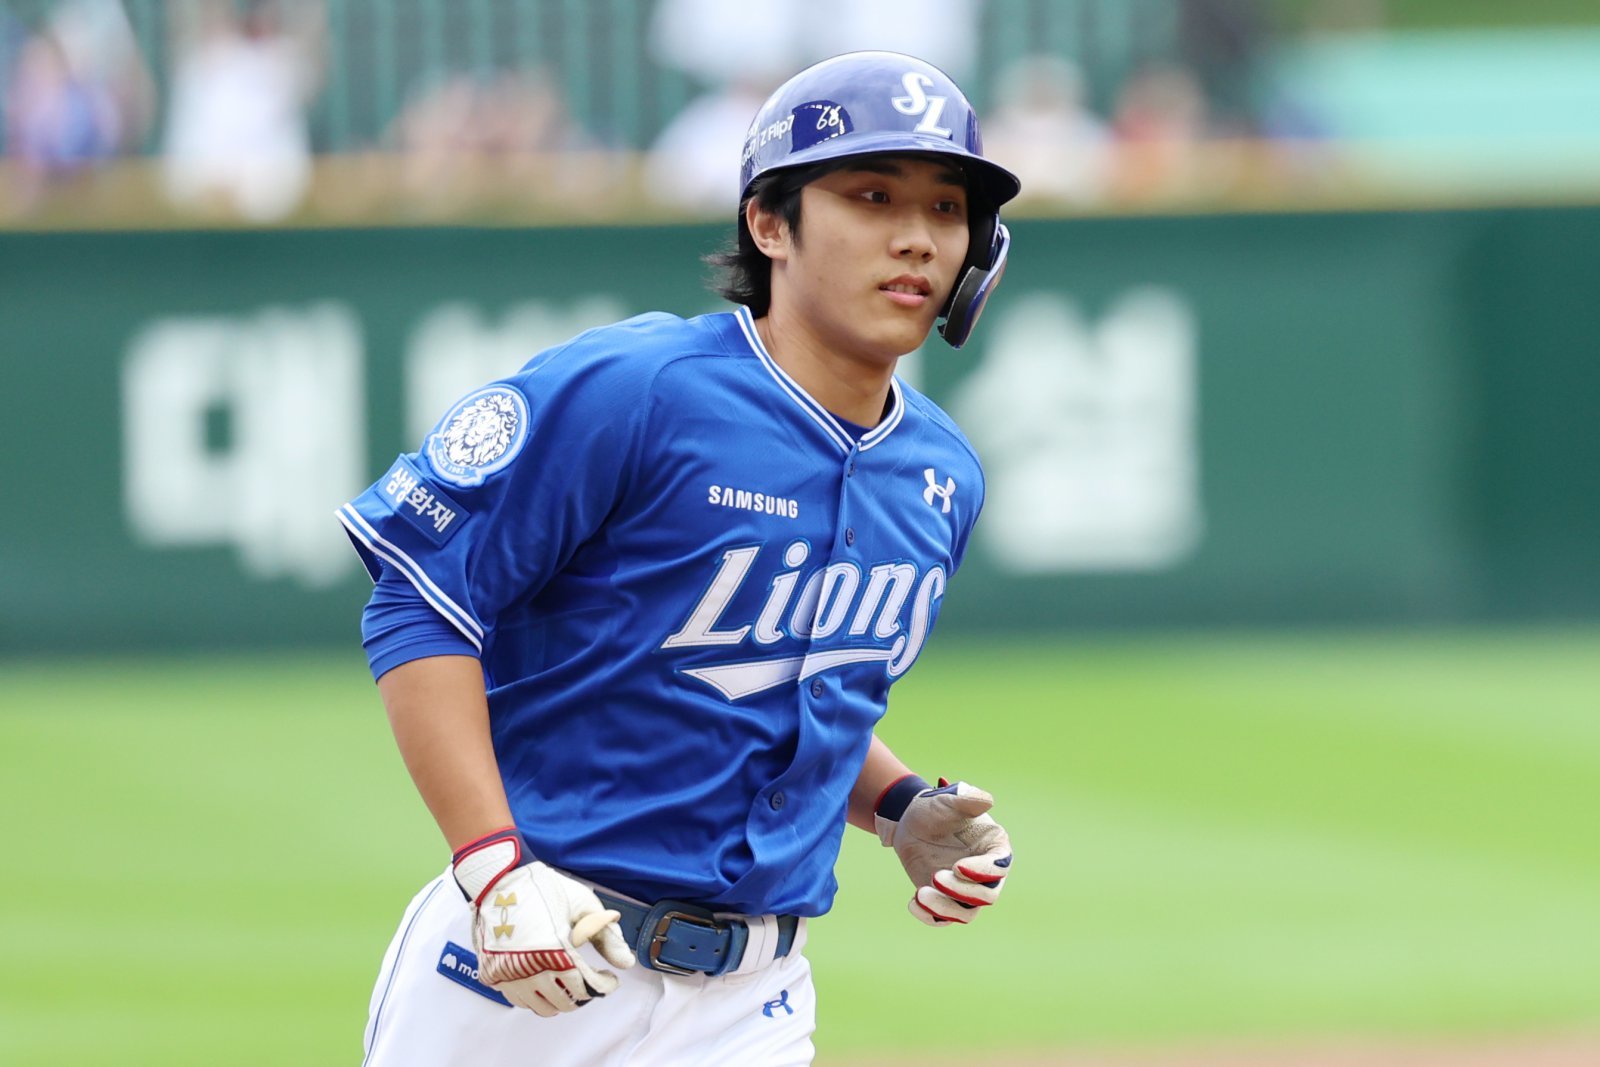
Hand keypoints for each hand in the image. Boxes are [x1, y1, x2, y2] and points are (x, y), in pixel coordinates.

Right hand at [452, 828, 636, 1014]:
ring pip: (542, 1007)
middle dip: (586, 994)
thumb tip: (626, 964)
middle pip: (566, 1002)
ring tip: (570, 983)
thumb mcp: (584, 906)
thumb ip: (607, 936)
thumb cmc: (545, 888)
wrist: (500, 879)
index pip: (588, 987)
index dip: (605, 986)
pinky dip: (536, 997)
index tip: (610, 979)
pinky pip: (519, 1000)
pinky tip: (545, 980)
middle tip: (591, 981)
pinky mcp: (493, 974)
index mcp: (556, 952)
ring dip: (562, 1000)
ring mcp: (508, 975)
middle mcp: (530, 970)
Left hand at [874, 777, 1011, 925]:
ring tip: (920, 893)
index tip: (958, 867)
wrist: (910, 823)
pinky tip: (912, 902)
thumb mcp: (947, 800)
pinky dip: (930, 916)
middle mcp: (986, 873)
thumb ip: (967, 799)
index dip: (983, 872)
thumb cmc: (934, 809)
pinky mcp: (946, 900)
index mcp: (994, 847)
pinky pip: (943, 919)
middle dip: (962, 891)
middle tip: (934, 877)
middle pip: (986, 895)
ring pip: (966, 913)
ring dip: (945, 908)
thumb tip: (987, 801)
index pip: (1000, 867)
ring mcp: (966, 889)